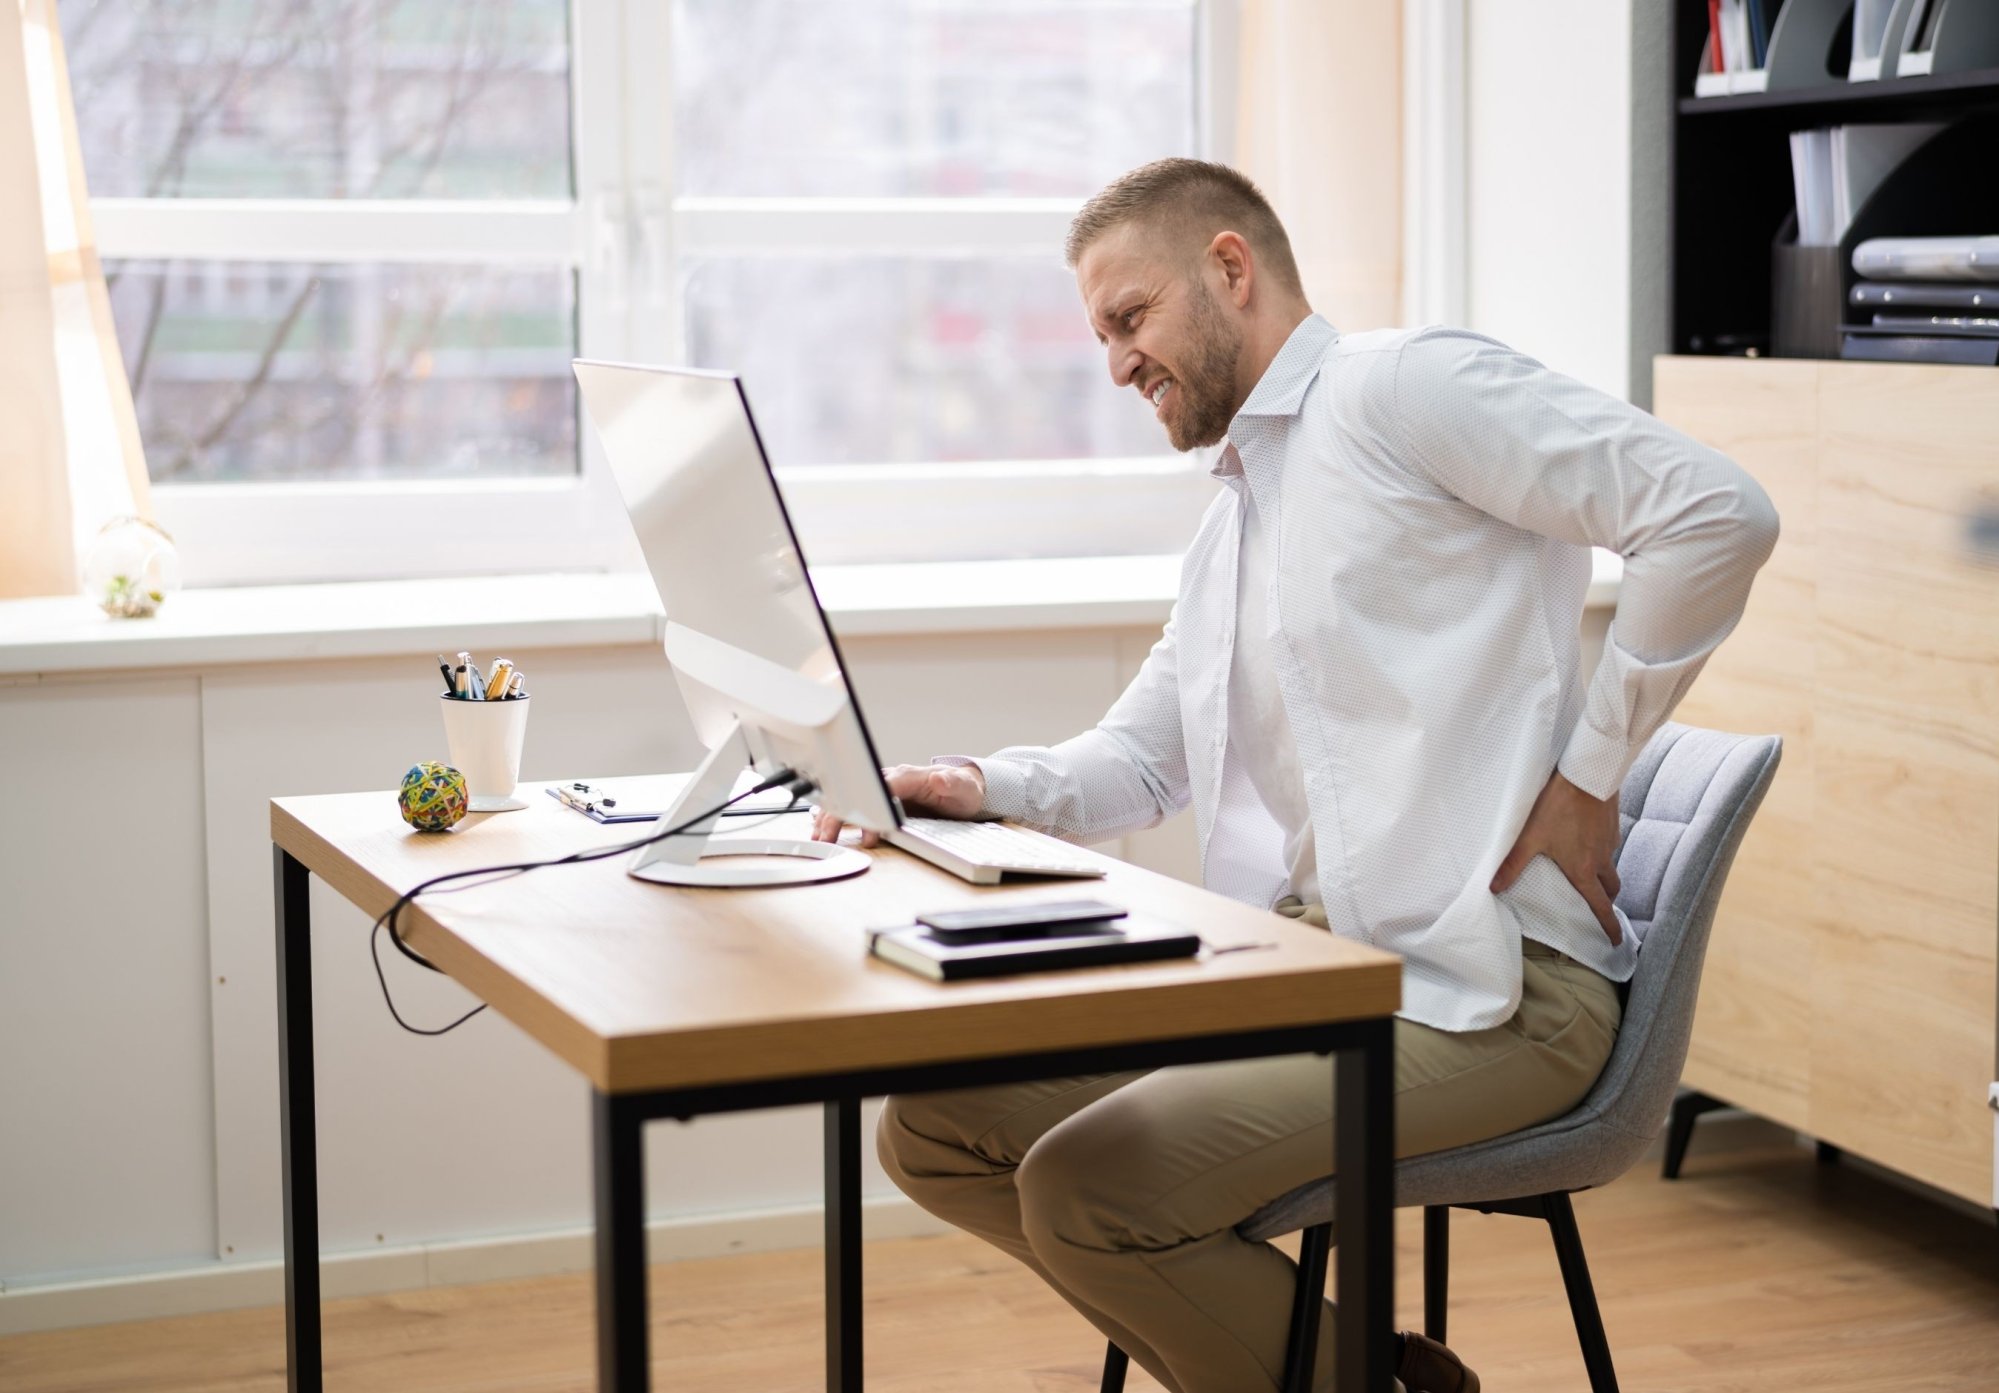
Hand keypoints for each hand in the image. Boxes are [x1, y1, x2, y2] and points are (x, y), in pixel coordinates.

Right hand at [810, 762, 985, 846]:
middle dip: (841, 814)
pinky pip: (853, 803)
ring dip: (832, 816)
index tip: (861, 823)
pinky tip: (820, 826)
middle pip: (857, 792)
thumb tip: (941, 779)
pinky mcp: (880, 798)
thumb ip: (952, 784)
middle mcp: (892, 779)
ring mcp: (883, 788)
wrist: (963, 788)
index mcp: (908, 776)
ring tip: (819, 837)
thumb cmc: (962, 790)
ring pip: (850, 798)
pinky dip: (836, 814)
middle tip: (828, 836)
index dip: (870, 803)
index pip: (882, 785)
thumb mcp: (964, 789)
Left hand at [1490, 770, 1623, 946]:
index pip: (1600, 907)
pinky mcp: (1611, 825)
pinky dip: (1602, 852)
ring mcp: (1609, 842)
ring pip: (1611, 867)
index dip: (1609, 926)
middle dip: (1606, 901)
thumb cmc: (1558, 808)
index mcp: (1584, 870)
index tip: (1615, 941)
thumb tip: (1494, 887)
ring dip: (1604, 876)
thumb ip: (1513, 864)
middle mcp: (1601, 860)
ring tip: (1590, 874)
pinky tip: (1587, 841)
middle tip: (1599, 906)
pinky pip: (1610, 846)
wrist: (1587, 776)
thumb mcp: (1530, 837)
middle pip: (1610, 890)